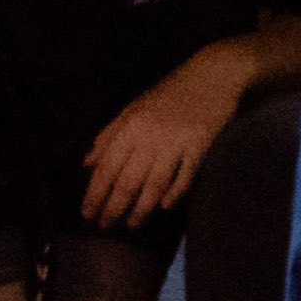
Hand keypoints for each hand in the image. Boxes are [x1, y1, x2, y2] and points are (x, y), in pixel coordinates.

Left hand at [81, 43, 259, 229]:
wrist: (214, 74)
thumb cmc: (170, 91)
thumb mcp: (134, 107)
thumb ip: (110, 134)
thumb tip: (88, 162)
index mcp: (131, 126)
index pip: (107, 167)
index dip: (95, 193)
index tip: (87, 213)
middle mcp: (150, 136)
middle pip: (128, 180)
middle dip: (113, 206)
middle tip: (104, 226)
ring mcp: (177, 141)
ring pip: (154, 183)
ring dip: (141, 207)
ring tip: (131, 224)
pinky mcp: (201, 144)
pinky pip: (186, 175)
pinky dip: (175, 192)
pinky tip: (164, 206)